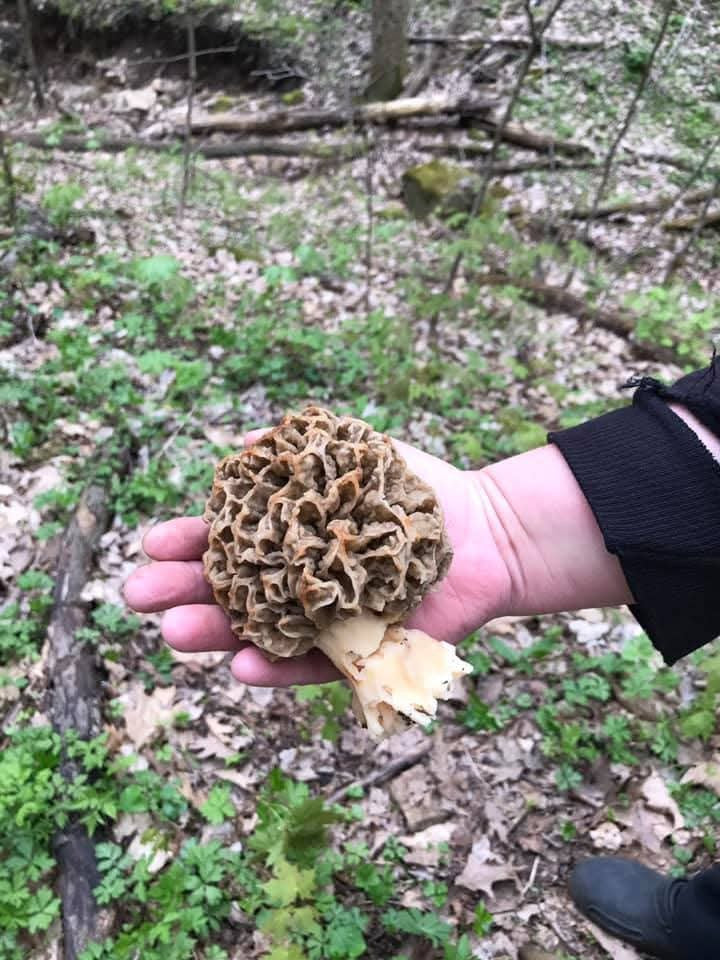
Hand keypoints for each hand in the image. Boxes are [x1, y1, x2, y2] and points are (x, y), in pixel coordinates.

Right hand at [123, 433, 512, 685]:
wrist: (488, 533)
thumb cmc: (417, 493)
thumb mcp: (358, 456)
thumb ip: (302, 453)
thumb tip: (242, 445)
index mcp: (291, 536)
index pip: (228, 540)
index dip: (188, 541)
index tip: (151, 542)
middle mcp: (299, 580)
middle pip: (231, 589)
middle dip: (182, 591)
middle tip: (139, 593)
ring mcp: (325, 620)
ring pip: (260, 632)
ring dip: (216, 634)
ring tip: (175, 631)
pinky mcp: (358, 653)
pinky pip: (313, 667)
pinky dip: (279, 667)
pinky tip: (242, 664)